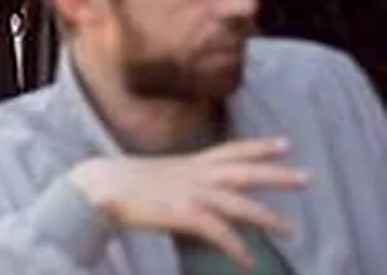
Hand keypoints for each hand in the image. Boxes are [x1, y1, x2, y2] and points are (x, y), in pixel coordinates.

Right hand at [69, 138, 308, 266]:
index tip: (286, 144)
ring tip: (291, 231)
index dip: (259, 147)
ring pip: (239, 204)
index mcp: (187, 163)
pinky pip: (218, 231)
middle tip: (308, 178)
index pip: (231, 150)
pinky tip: (247, 259)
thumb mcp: (155, 178)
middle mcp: (194, 174)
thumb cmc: (118, 183)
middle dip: (276, 175)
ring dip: (266, 217)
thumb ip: (176, 183)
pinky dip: (235, 245)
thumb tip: (188, 198)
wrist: (95, 187)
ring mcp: (189, 193)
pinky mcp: (182, 213)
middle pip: (244, 172)